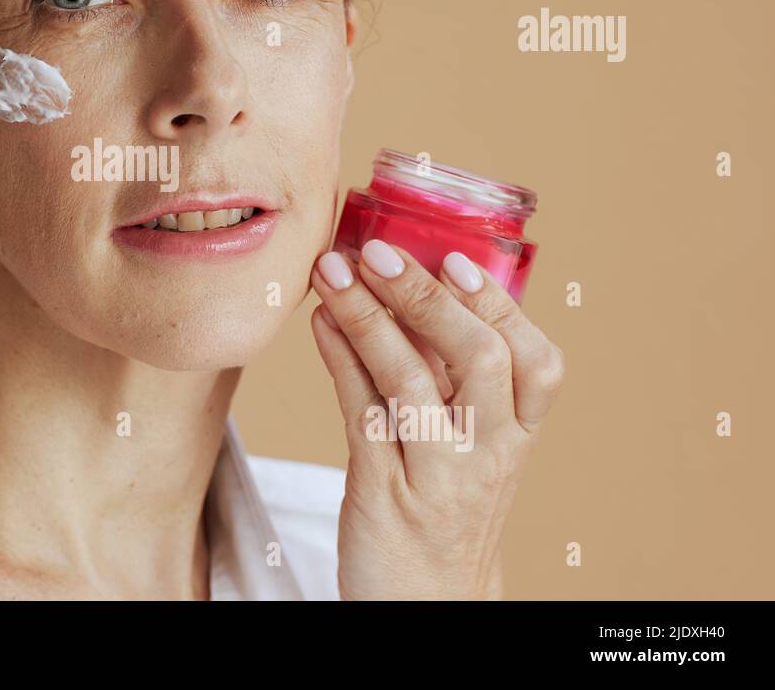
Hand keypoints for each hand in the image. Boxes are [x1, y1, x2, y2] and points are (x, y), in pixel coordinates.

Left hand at [309, 239, 564, 599]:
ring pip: (411, 381)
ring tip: (332, 271)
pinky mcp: (384, 494)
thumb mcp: (473, 450)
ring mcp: (437, 477)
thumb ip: (457, 382)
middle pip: (479, 359)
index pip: (536, 361)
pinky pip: (362, 414)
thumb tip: (416, 291)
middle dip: (426, 297)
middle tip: (379, 251)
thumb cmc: (445, 511)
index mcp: (518, 438)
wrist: (427, 606)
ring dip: (368, 316)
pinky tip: (322, 324)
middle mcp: (487, 456)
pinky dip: (340, 360)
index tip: (454, 257)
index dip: (497, 304)